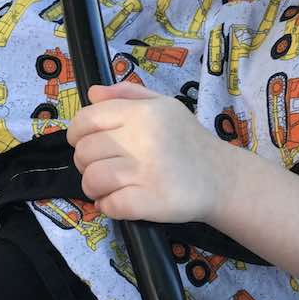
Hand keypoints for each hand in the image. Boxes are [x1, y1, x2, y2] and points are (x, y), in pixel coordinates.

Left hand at [67, 82, 233, 222]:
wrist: (222, 177)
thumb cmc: (189, 139)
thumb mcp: (165, 105)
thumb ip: (128, 94)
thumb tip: (92, 93)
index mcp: (143, 113)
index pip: (87, 119)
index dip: (76, 133)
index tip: (83, 143)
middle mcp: (143, 139)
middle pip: (85, 152)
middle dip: (86, 163)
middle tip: (102, 166)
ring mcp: (146, 172)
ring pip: (93, 180)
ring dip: (95, 187)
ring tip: (109, 187)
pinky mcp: (151, 201)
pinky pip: (110, 205)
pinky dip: (108, 206)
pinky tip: (119, 201)